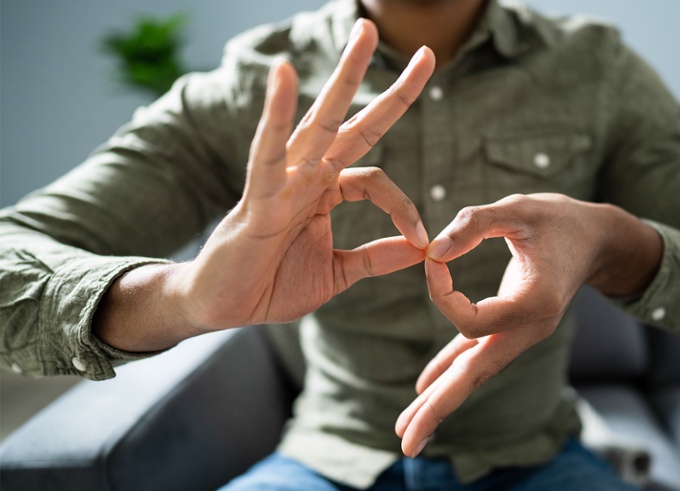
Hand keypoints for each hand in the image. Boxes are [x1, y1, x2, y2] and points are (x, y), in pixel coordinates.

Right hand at [94, 20, 435, 350]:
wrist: (222, 307)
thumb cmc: (270, 285)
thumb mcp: (338, 273)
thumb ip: (377, 258)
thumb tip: (421, 249)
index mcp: (323, 192)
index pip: (376, 178)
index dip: (405, 207)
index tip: (422, 239)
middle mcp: (305, 176)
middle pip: (350, 122)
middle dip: (384, 85)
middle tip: (423, 51)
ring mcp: (281, 183)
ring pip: (318, 122)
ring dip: (344, 77)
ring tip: (366, 32)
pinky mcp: (257, 200)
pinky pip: (267, 153)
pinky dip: (275, 115)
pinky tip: (283, 74)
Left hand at [394, 193, 661, 455]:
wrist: (597, 239)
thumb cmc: (560, 219)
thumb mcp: (519, 210)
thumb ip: (475, 223)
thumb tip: (432, 251)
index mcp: (535, 304)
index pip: (471, 320)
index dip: (441, 292)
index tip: (432, 256)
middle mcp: (528, 329)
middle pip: (475, 378)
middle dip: (439, 410)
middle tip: (406, 445)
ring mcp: (520, 334)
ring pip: (474, 375)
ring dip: (440, 402)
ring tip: (408, 432)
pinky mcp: (511, 327)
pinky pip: (475, 356)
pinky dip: (449, 372)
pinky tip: (425, 390)